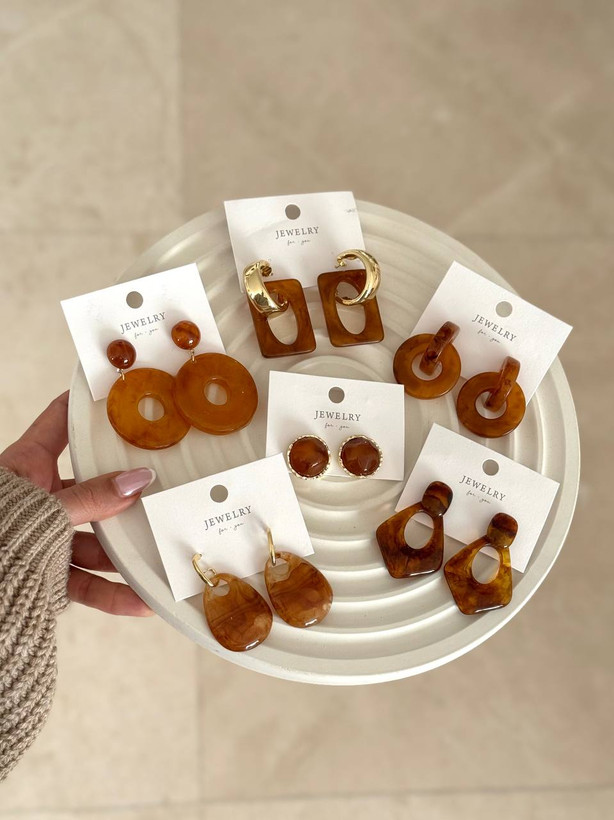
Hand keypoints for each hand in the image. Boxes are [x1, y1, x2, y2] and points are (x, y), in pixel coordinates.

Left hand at [0, 391, 154, 616]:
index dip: (85, 406)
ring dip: (124, 553)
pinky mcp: (45, 573)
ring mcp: (43, 536)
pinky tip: (140, 599)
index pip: (59, 424)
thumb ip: (91, 499)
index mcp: (25, 466)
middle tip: (160, 489)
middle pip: (91, 490)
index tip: (118, 393)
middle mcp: (37, 499)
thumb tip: (138, 480)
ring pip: (92, 540)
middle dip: (125, 496)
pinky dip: (111, 593)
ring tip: (158, 555)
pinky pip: (83, 581)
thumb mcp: (44, 509)